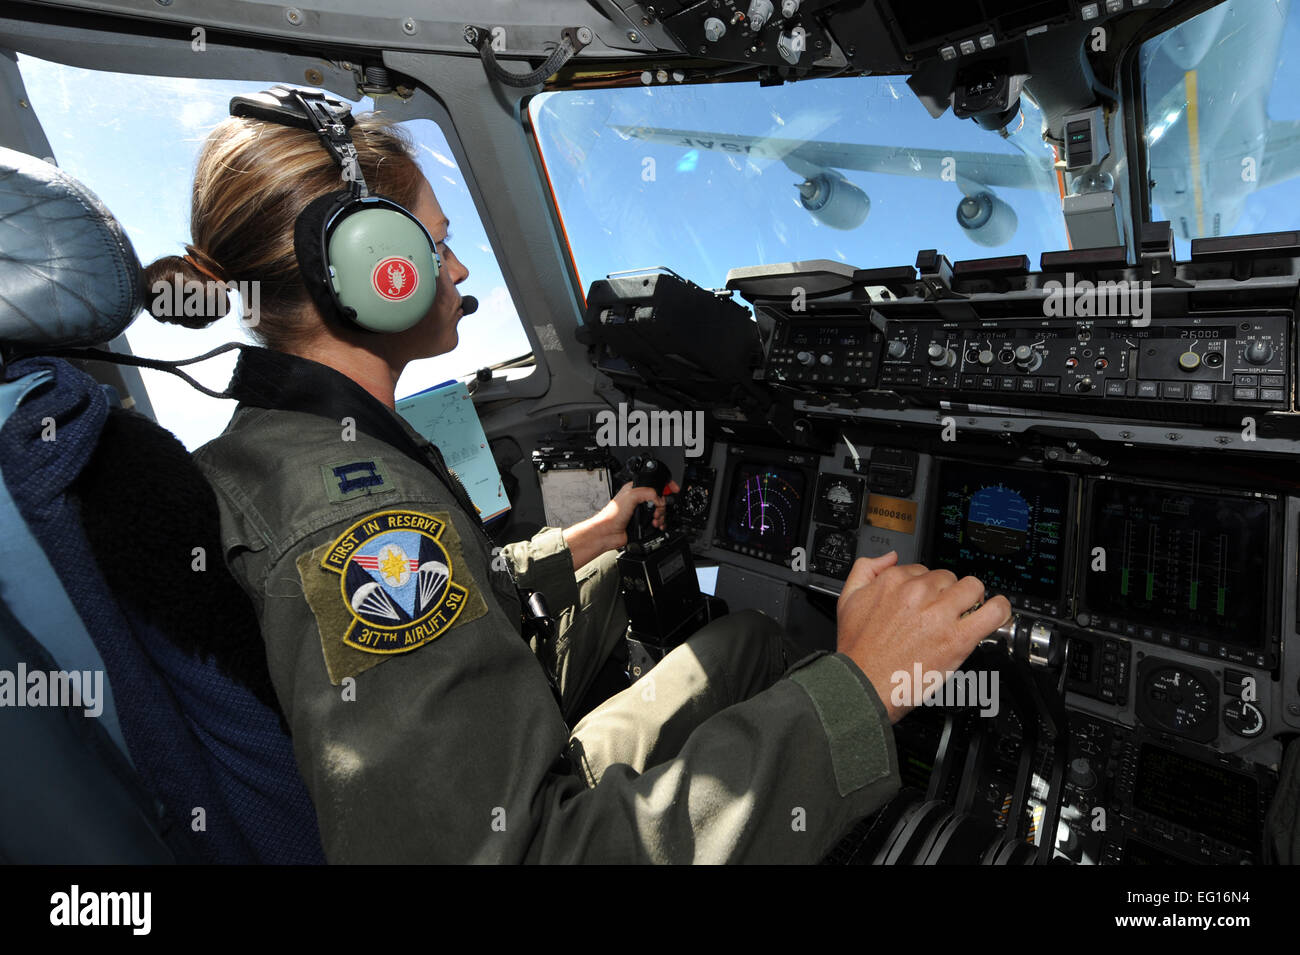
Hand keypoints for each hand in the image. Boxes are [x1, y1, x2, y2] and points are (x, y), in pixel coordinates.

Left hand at [563, 480, 679, 570]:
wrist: (608, 533)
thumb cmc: (612, 515)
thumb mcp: (631, 496)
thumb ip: (647, 492)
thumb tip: (659, 498)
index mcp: (635, 489)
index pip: (654, 483)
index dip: (666, 486)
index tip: (674, 489)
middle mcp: (639, 499)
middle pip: (660, 498)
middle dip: (663, 505)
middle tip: (657, 510)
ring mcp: (641, 511)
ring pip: (660, 510)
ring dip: (661, 515)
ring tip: (654, 519)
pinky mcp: (643, 522)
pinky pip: (658, 521)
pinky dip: (660, 523)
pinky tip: (656, 525)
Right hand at [835, 552, 1011, 723]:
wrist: (862, 685)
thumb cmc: (857, 651)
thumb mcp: (847, 600)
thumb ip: (866, 569)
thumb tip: (888, 557)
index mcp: (893, 581)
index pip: (923, 570)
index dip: (926, 587)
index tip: (926, 601)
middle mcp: (917, 593)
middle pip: (949, 578)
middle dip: (947, 593)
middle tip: (942, 612)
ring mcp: (940, 614)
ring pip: (973, 587)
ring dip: (973, 599)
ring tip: (968, 613)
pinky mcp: (958, 638)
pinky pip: (992, 612)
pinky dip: (1000, 610)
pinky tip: (997, 613)